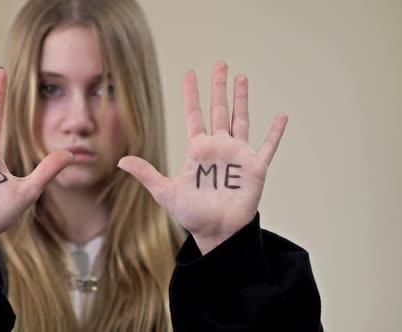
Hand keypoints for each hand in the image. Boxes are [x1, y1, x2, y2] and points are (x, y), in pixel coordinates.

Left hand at [118, 62, 286, 253]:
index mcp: (198, 149)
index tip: (191, 74)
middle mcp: (218, 147)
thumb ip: (146, 174)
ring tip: (242, 78)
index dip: (192, 94)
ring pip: (241, 120)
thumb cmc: (191, 214)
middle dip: (219, 87)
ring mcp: (238, 156)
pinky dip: (275, 133)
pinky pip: (268, 146)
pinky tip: (282, 116)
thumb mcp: (165, 192)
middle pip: (219, 110)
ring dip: (242, 99)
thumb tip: (120, 161)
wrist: (215, 232)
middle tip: (221, 64)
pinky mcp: (255, 168)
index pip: (194, 115)